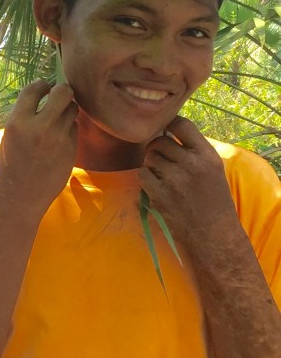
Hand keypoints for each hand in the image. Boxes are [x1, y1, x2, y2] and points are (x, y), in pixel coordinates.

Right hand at [0, 81, 77, 217]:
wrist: (19, 199)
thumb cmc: (8, 168)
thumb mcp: (9, 138)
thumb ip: (25, 117)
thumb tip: (43, 97)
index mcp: (17, 123)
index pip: (34, 89)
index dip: (41, 85)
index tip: (43, 88)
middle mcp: (40, 127)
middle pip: (63, 92)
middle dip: (62, 92)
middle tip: (58, 98)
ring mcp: (59, 139)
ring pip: (72, 110)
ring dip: (67, 111)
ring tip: (57, 121)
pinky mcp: (71, 150)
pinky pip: (74, 129)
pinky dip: (69, 130)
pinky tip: (58, 141)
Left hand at [139, 117, 237, 250]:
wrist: (212, 233)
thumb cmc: (214, 200)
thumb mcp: (213, 168)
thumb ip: (194, 150)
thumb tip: (169, 130)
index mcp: (207, 155)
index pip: (182, 125)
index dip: (170, 125)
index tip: (166, 131)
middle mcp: (191, 163)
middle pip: (160, 141)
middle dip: (157, 148)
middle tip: (162, 159)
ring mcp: (174, 179)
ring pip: (150, 157)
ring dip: (151, 163)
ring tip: (162, 175)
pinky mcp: (159, 193)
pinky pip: (142, 174)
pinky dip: (146, 178)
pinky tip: (156, 185)